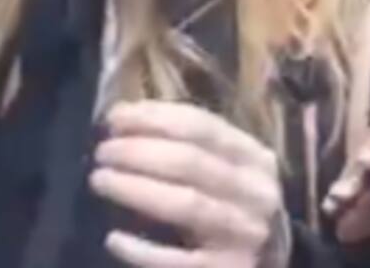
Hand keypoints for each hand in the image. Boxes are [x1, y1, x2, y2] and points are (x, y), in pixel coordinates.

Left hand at [91, 102, 288, 267]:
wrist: (270, 258)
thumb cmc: (231, 201)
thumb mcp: (222, 164)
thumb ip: (183, 140)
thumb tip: (120, 117)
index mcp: (254, 157)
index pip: (200, 125)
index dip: (152, 117)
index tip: (114, 118)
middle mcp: (255, 194)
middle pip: (190, 162)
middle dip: (137, 152)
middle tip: (103, 153)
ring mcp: (245, 235)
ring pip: (186, 204)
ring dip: (135, 189)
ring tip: (100, 180)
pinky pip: (179, 262)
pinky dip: (143, 251)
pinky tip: (114, 239)